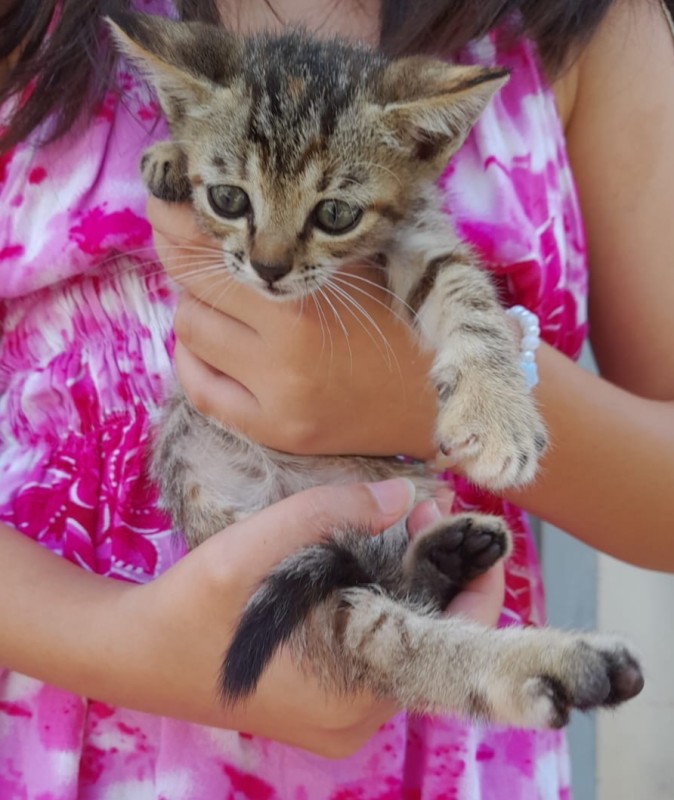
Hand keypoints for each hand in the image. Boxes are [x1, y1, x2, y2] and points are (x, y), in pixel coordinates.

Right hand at [113, 480, 504, 757]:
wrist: (136, 655)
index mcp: (354, 694)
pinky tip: (369, 564)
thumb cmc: (193, 606)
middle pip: (433, 642)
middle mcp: (359, 720)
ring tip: (400, 527)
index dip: (475, 584)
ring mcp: (342, 718)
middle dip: (437, 573)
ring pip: (406, 645)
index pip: (452, 644)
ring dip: (410, 585)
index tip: (470, 528)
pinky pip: (379, 653)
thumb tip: (402, 497)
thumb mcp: (254, 549)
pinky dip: (385, 606)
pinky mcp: (325, 706)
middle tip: (423, 513)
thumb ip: (329, 515)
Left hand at [147, 197, 436, 459]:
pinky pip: (199, 390)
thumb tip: (216, 207)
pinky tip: (213, 345)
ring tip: (227, 301)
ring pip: (189, 332)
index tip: (169, 198)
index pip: (208, 246)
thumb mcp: (358, 262)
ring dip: (197, 308)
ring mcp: (274, 398)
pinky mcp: (271, 433)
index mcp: (305, 300)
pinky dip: (193, 359)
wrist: (432, 400)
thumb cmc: (399, 319)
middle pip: (192, 286)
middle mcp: (283, 352)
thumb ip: (295, 234)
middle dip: (188, 259)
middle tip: (205, 249)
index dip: (176, 216)